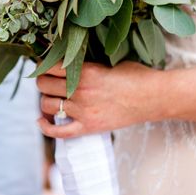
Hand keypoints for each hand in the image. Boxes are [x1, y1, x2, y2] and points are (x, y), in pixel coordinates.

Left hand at [37, 61, 165, 137]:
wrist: (154, 98)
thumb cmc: (135, 76)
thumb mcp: (109, 63)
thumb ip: (87, 65)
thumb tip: (68, 63)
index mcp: (85, 71)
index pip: (49, 66)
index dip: (43, 65)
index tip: (45, 66)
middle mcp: (80, 91)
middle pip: (43, 85)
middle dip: (43, 82)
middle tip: (48, 82)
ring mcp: (83, 111)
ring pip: (47, 105)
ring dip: (46, 101)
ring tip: (52, 98)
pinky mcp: (88, 127)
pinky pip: (58, 132)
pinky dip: (45, 127)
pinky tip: (41, 121)